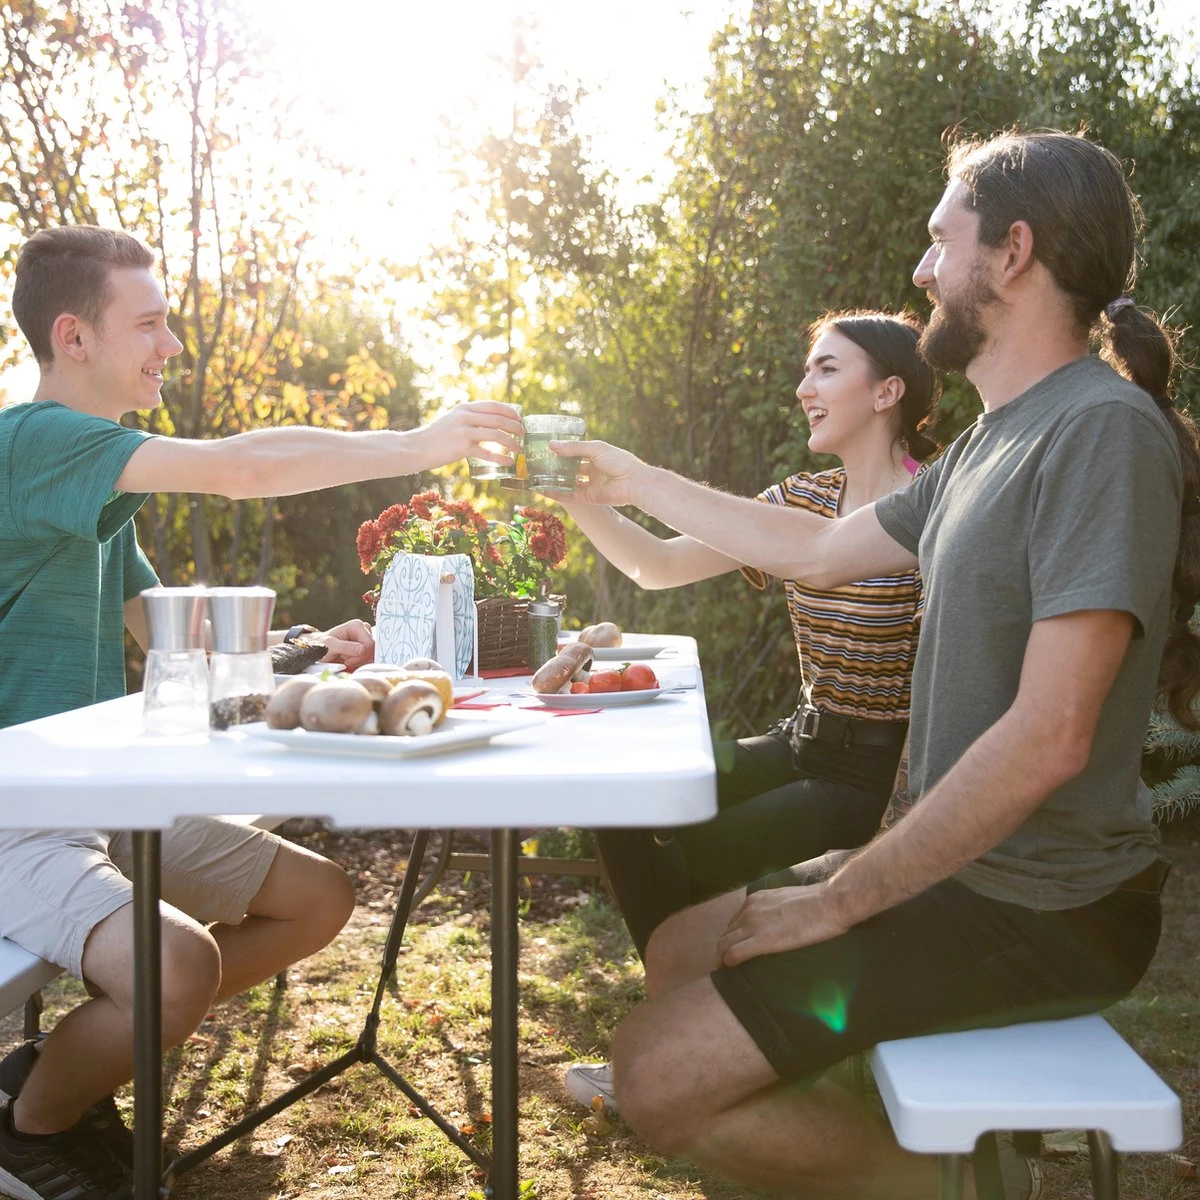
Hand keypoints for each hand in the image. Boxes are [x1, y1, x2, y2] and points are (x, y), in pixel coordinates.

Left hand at [313, 618, 375, 671]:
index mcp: (357, 625)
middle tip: (346, 660)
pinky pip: (370, 657)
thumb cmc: (322, 645)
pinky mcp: (366, 645)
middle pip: (372, 649)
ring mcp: (366, 637)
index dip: (360, 655)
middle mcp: (364, 629)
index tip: (346, 660)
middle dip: (360, 659)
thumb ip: (345, 647)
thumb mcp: (330, 646)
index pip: (369, 644)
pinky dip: (361, 662)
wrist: (319, 649)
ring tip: (347, 659)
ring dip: (360, 661)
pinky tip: (351, 660)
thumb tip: (362, 649)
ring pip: (372, 655)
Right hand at [416, 401, 523, 468]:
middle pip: (498, 419)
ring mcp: (464, 431)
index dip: (510, 411)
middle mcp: (466, 416)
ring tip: (519, 448)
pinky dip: (500, 457)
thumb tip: (490, 423)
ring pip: (496, 434)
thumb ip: (469, 418)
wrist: (417, 447)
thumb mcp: (452, 420)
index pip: (493, 405)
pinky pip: (488, 452)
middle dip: (514, 426)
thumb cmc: (436, 437)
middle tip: (523, 434)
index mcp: (464, 408)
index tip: (519, 418)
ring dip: (511, 442)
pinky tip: (508, 461)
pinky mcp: (463, 447)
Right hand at [548, 439, 648, 506]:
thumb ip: (573, 448)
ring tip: (536, 478)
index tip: (546, 450)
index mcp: (596, 456)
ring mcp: (590, 485)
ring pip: (568, 483)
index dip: (562, 452)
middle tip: (538, 465)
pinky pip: (570, 496)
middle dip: (556, 468)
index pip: (575, 453)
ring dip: (554, 481)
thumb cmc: (619, 461)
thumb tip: (551, 445)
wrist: (634, 482)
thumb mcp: (595, 448)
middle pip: (570, 469)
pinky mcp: (589, 498)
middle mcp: (592, 471)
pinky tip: (543, 490)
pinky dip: (557, 494)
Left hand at [716, 882, 851, 966]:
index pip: (734, 921)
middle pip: (727, 932)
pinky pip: (734, 952)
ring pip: (725, 943)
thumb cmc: (816, 901)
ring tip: (723, 969)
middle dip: (723, 948)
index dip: (731, 935)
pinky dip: (728, 962)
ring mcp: (754, 924)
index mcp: (756, 899)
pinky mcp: (762, 940)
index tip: (733, 947)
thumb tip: (776, 920)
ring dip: (722, 957)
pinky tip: (729, 969)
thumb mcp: (786, 899)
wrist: (829, 903)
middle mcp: (749, 910)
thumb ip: (775, 908)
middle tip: (724, 962)